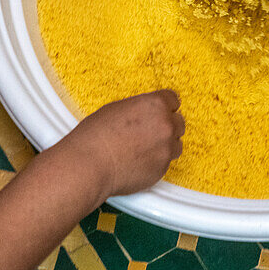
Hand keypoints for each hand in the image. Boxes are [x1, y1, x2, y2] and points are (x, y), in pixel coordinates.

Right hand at [62, 90, 184, 199]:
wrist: (90, 165)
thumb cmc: (96, 136)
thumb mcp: (117, 108)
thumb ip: (140, 109)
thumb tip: (146, 114)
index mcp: (155, 104)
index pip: (173, 99)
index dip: (163, 106)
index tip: (159, 111)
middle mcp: (166, 125)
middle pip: (178, 122)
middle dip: (166, 125)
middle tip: (149, 131)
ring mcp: (166, 149)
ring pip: (176, 144)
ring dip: (165, 145)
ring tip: (145, 148)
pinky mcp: (162, 169)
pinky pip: (166, 162)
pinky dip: (156, 161)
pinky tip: (139, 161)